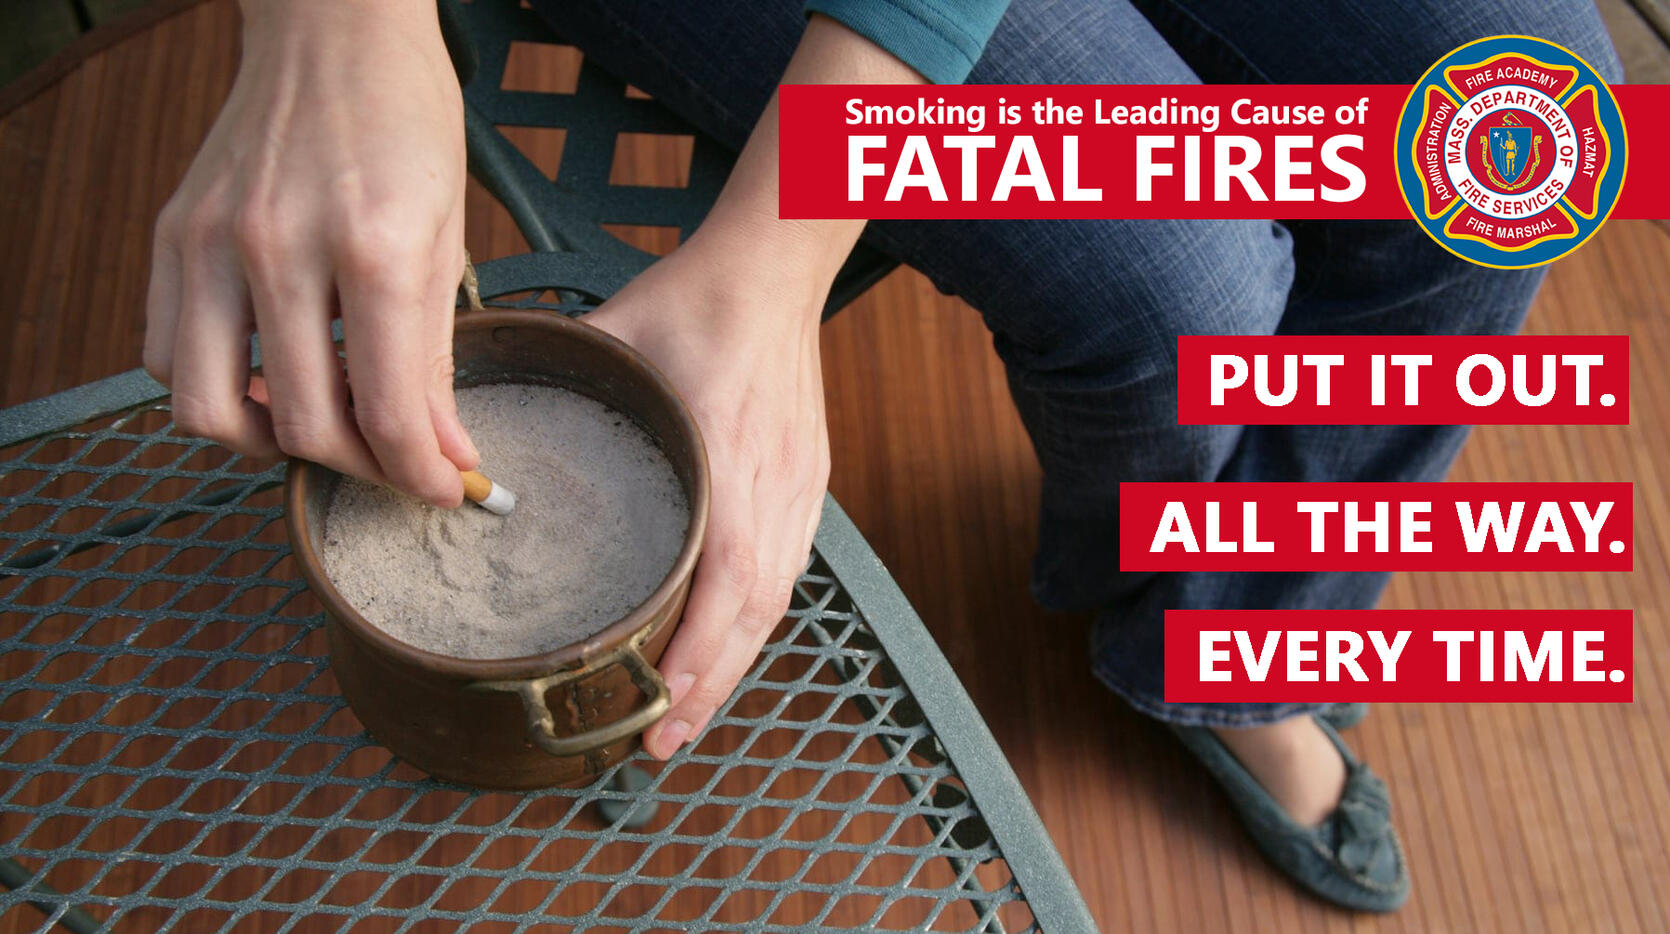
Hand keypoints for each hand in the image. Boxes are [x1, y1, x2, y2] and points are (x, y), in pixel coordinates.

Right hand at [144, 0, 475, 505]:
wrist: (335, 31)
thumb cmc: (407, 125)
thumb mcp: (444, 237)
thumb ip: (436, 355)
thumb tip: (447, 453)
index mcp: (369, 247)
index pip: (385, 409)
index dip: (419, 473)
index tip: (443, 489)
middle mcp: (279, 248)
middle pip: (301, 424)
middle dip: (360, 468)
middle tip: (393, 463)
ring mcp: (211, 242)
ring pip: (206, 407)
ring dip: (269, 443)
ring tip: (323, 426)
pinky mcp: (171, 236)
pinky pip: (163, 354)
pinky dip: (212, 390)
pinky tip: (266, 376)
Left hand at [584, 225, 829, 758]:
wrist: (773, 270)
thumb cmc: (695, 302)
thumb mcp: (611, 341)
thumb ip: (552, 389)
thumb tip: (477, 428)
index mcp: (729, 459)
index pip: (728, 581)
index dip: (699, 656)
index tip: (661, 712)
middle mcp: (776, 488)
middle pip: (756, 614)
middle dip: (711, 688)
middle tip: (661, 747)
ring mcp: (800, 489)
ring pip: (777, 600)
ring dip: (734, 664)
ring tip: (687, 716)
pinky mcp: (807, 483)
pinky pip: (789, 571)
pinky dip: (755, 621)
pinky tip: (725, 647)